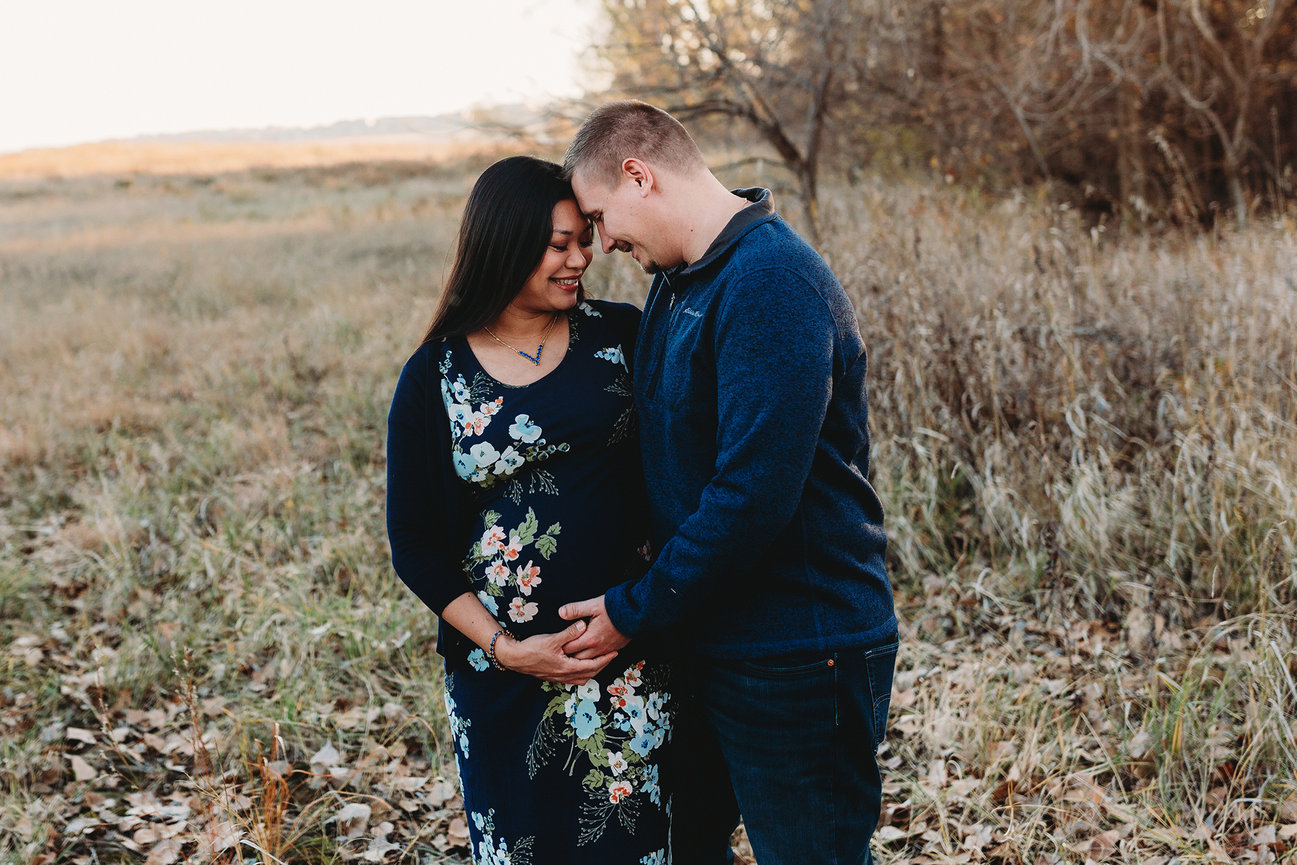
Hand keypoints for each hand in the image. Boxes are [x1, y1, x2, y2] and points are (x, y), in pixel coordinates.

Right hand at [493, 620, 617, 684]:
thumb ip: (569, 633)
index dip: (605, 659)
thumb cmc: (532, 648)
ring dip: (592, 671)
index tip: (615, 652)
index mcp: (566, 667)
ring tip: (600, 662)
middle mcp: (564, 675)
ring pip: (581, 678)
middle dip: (602, 666)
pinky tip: (581, 667)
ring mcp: (558, 677)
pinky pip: (573, 678)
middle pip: (589, 674)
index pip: (592, 666)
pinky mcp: (553, 675)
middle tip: (611, 656)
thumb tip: (584, 625)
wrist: (514, 658)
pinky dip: (582, 673)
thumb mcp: (551, 639)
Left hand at [559, 595, 629, 658]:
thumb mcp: (592, 605)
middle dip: (568, 657)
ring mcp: (606, 650)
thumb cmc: (616, 608)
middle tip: (559, 654)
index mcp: (590, 639)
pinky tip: (588, 655)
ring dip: (580, 660)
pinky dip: (592, 659)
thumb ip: (575, 609)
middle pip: (578, 659)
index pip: (569, 648)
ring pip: (589, 662)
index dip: (560, 648)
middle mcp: (598, 648)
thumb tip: (561, 612)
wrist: (636, 612)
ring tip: (571, 657)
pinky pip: (599, 659)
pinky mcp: (614, 649)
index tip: (554, 646)